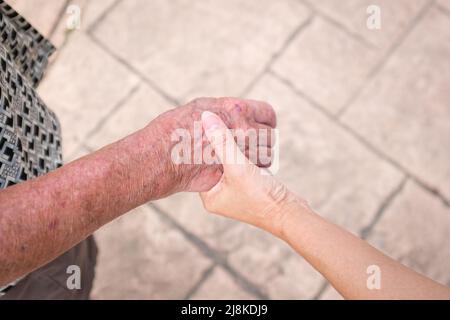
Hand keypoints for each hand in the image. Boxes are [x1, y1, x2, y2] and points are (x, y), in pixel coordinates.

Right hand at [148, 97, 276, 192]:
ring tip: (248, 157)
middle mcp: (243, 130)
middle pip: (270, 135)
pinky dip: (252, 171)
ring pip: (267, 155)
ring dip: (261, 156)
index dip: (266, 119)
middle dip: (264, 139)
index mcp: (235, 109)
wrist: (160, 158)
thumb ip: (222, 110)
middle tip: (254, 143)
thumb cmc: (173, 130)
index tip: (264, 124)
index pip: (267, 113)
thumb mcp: (199, 108)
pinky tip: (241, 170)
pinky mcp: (235, 173)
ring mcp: (242, 153)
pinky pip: (254, 172)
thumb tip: (232, 110)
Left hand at [198, 111, 305, 235]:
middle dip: (222, 145)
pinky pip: (244, 164)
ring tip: (241, 135)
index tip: (206, 125)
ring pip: (232, 160)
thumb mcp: (238, 166)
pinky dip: (248, 154)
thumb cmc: (261, 196)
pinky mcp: (250, 186)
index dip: (204, 144)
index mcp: (209, 194)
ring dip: (238, 147)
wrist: (289, 214)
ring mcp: (235, 190)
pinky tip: (254, 145)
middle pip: (216, 161)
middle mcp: (220, 193)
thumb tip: (207, 117)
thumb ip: (223, 141)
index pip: (200, 164)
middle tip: (223, 126)